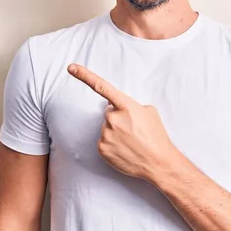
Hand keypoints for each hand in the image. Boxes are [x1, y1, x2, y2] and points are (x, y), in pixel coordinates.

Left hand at [67, 63, 177, 181]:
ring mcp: (106, 134)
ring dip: (116, 132)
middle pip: (109, 112)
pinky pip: (103, 141)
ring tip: (132, 141)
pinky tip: (125, 149)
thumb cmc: (156, 136)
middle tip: (133, 129)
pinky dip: (112, 144)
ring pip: (107, 127)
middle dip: (118, 117)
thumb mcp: (149, 112)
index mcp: (126, 106)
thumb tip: (120, 107)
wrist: (158, 162)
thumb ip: (131, 105)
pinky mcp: (102, 148)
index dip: (84, 75)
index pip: (102, 87)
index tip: (71, 67)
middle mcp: (113, 118)